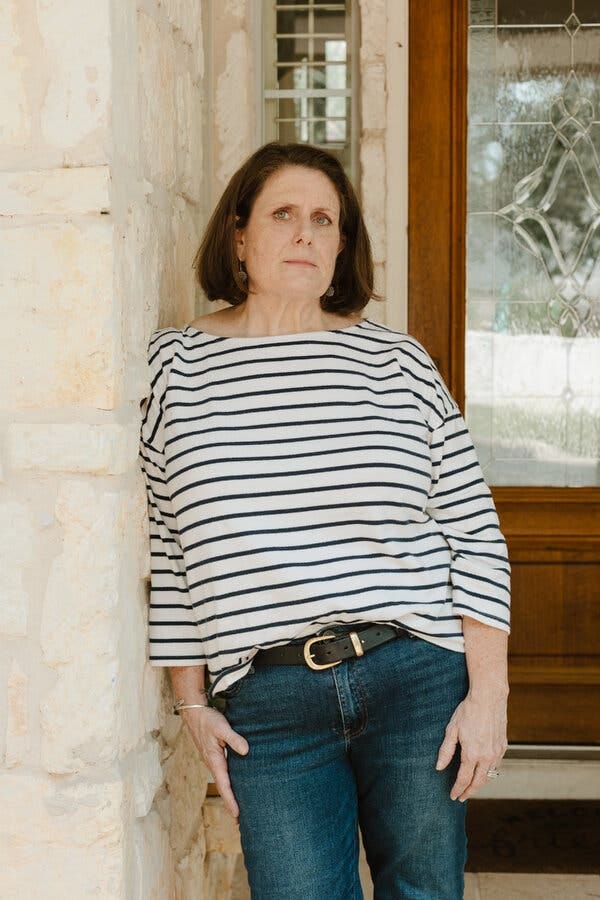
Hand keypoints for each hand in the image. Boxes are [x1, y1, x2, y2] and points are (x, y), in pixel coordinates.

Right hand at [180, 704, 248, 818]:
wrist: (194, 712)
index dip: (231, 800)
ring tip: (238, 809)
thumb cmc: (208, 720)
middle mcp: (212, 763)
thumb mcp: (222, 727)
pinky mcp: (213, 755)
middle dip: (230, 804)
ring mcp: (212, 760)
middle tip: (239, 822)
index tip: (237, 815)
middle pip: (223, 788)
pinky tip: (233, 785)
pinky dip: (227, 784)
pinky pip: (222, 774)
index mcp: (214, 760)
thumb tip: (246, 751)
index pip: (224, 785)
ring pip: (222, 782)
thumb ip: (234, 739)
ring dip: (229, 795)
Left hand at [435, 690, 506, 801]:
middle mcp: (487, 757)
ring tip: (471, 787)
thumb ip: (446, 750)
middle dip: (469, 792)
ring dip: (479, 784)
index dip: (457, 789)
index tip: (453, 796)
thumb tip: (439, 767)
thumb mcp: (452, 729)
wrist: (489, 698)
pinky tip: (483, 772)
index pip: (464, 780)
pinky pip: (496, 766)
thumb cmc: (468, 711)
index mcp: (472, 754)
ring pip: (489, 776)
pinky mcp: (503, 747)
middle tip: (461, 797)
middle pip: (478, 783)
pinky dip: (489, 772)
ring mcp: (497, 753)